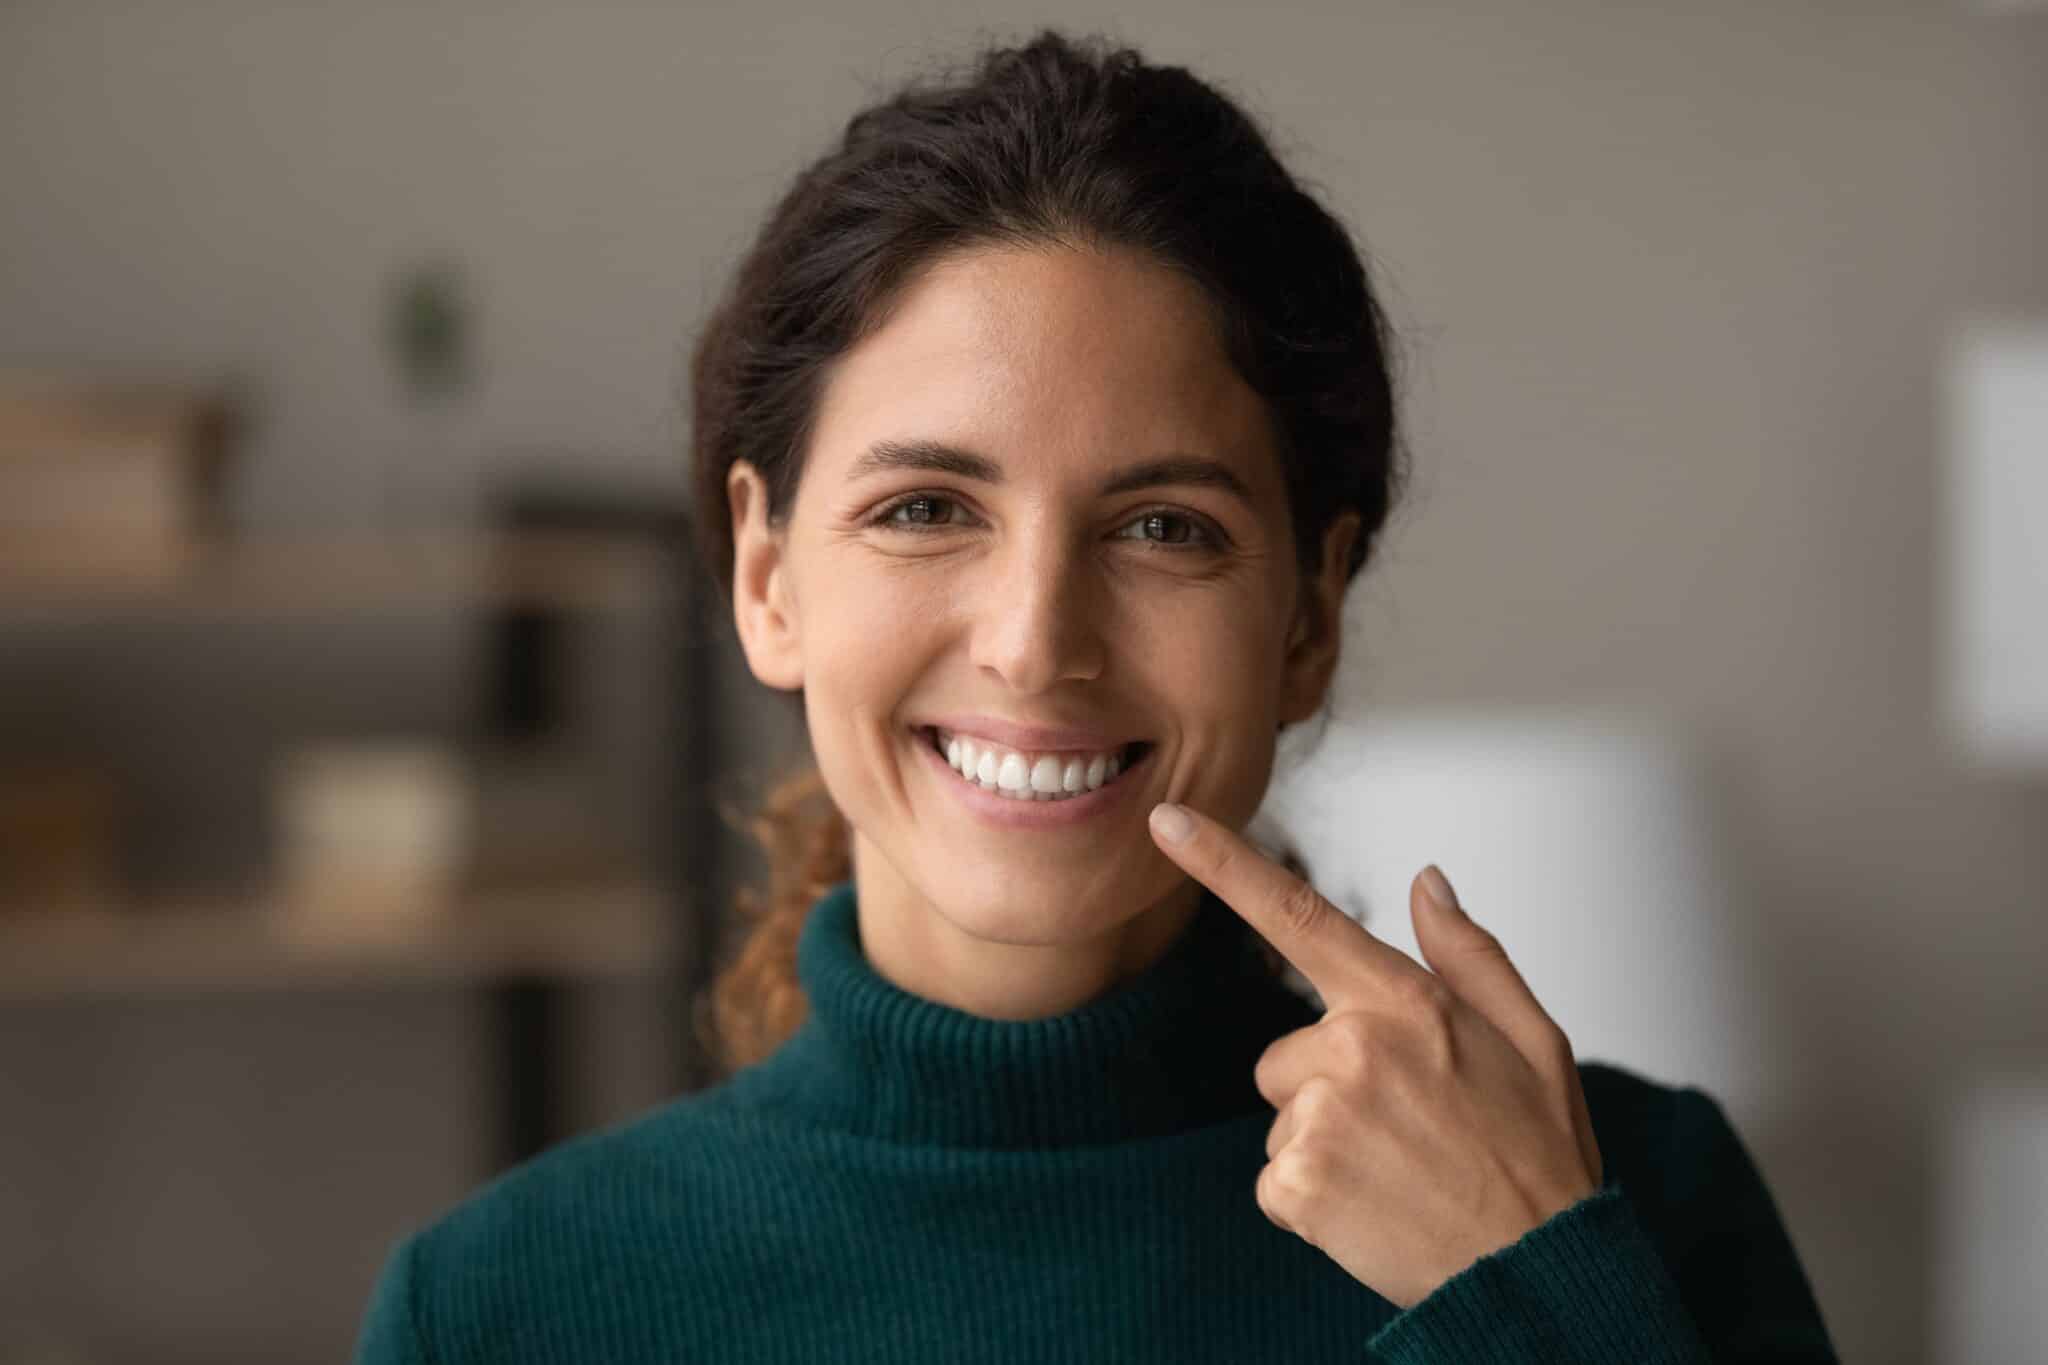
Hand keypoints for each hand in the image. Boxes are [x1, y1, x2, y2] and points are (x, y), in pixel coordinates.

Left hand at [1147, 801, 1604, 1309]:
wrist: (1539, 1272)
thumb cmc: (1537, 1157)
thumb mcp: (1531, 1038)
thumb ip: (1467, 954)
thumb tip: (1425, 880)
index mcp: (1404, 1000)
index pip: (1295, 913)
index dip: (1220, 862)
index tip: (1165, 820)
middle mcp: (1353, 1045)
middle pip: (1285, 1054)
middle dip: (1329, 1088)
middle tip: (1407, 1130)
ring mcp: (1321, 1115)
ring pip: (1283, 1117)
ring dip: (1324, 1145)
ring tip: (1398, 1173)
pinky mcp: (1298, 1182)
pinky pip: (1276, 1179)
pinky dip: (1313, 1200)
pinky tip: (1374, 1209)